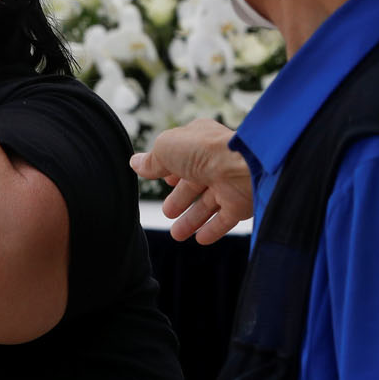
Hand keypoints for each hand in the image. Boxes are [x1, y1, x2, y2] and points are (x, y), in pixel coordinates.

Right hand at [130, 118, 252, 243]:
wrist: (243, 168)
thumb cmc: (203, 151)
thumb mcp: (166, 149)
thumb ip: (152, 160)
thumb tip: (135, 163)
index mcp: (200, 140)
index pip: (183, 156)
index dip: (172, 170)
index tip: (165, 181)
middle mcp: (215, 161)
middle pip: (194, 184)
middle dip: (180, 199)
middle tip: (168, 212)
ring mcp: (229, 183)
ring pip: (208, 204)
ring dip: (192, 219)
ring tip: (177, 234)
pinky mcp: (240, 204)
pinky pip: (225, 219)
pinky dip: (212, 229)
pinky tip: (200, 239)